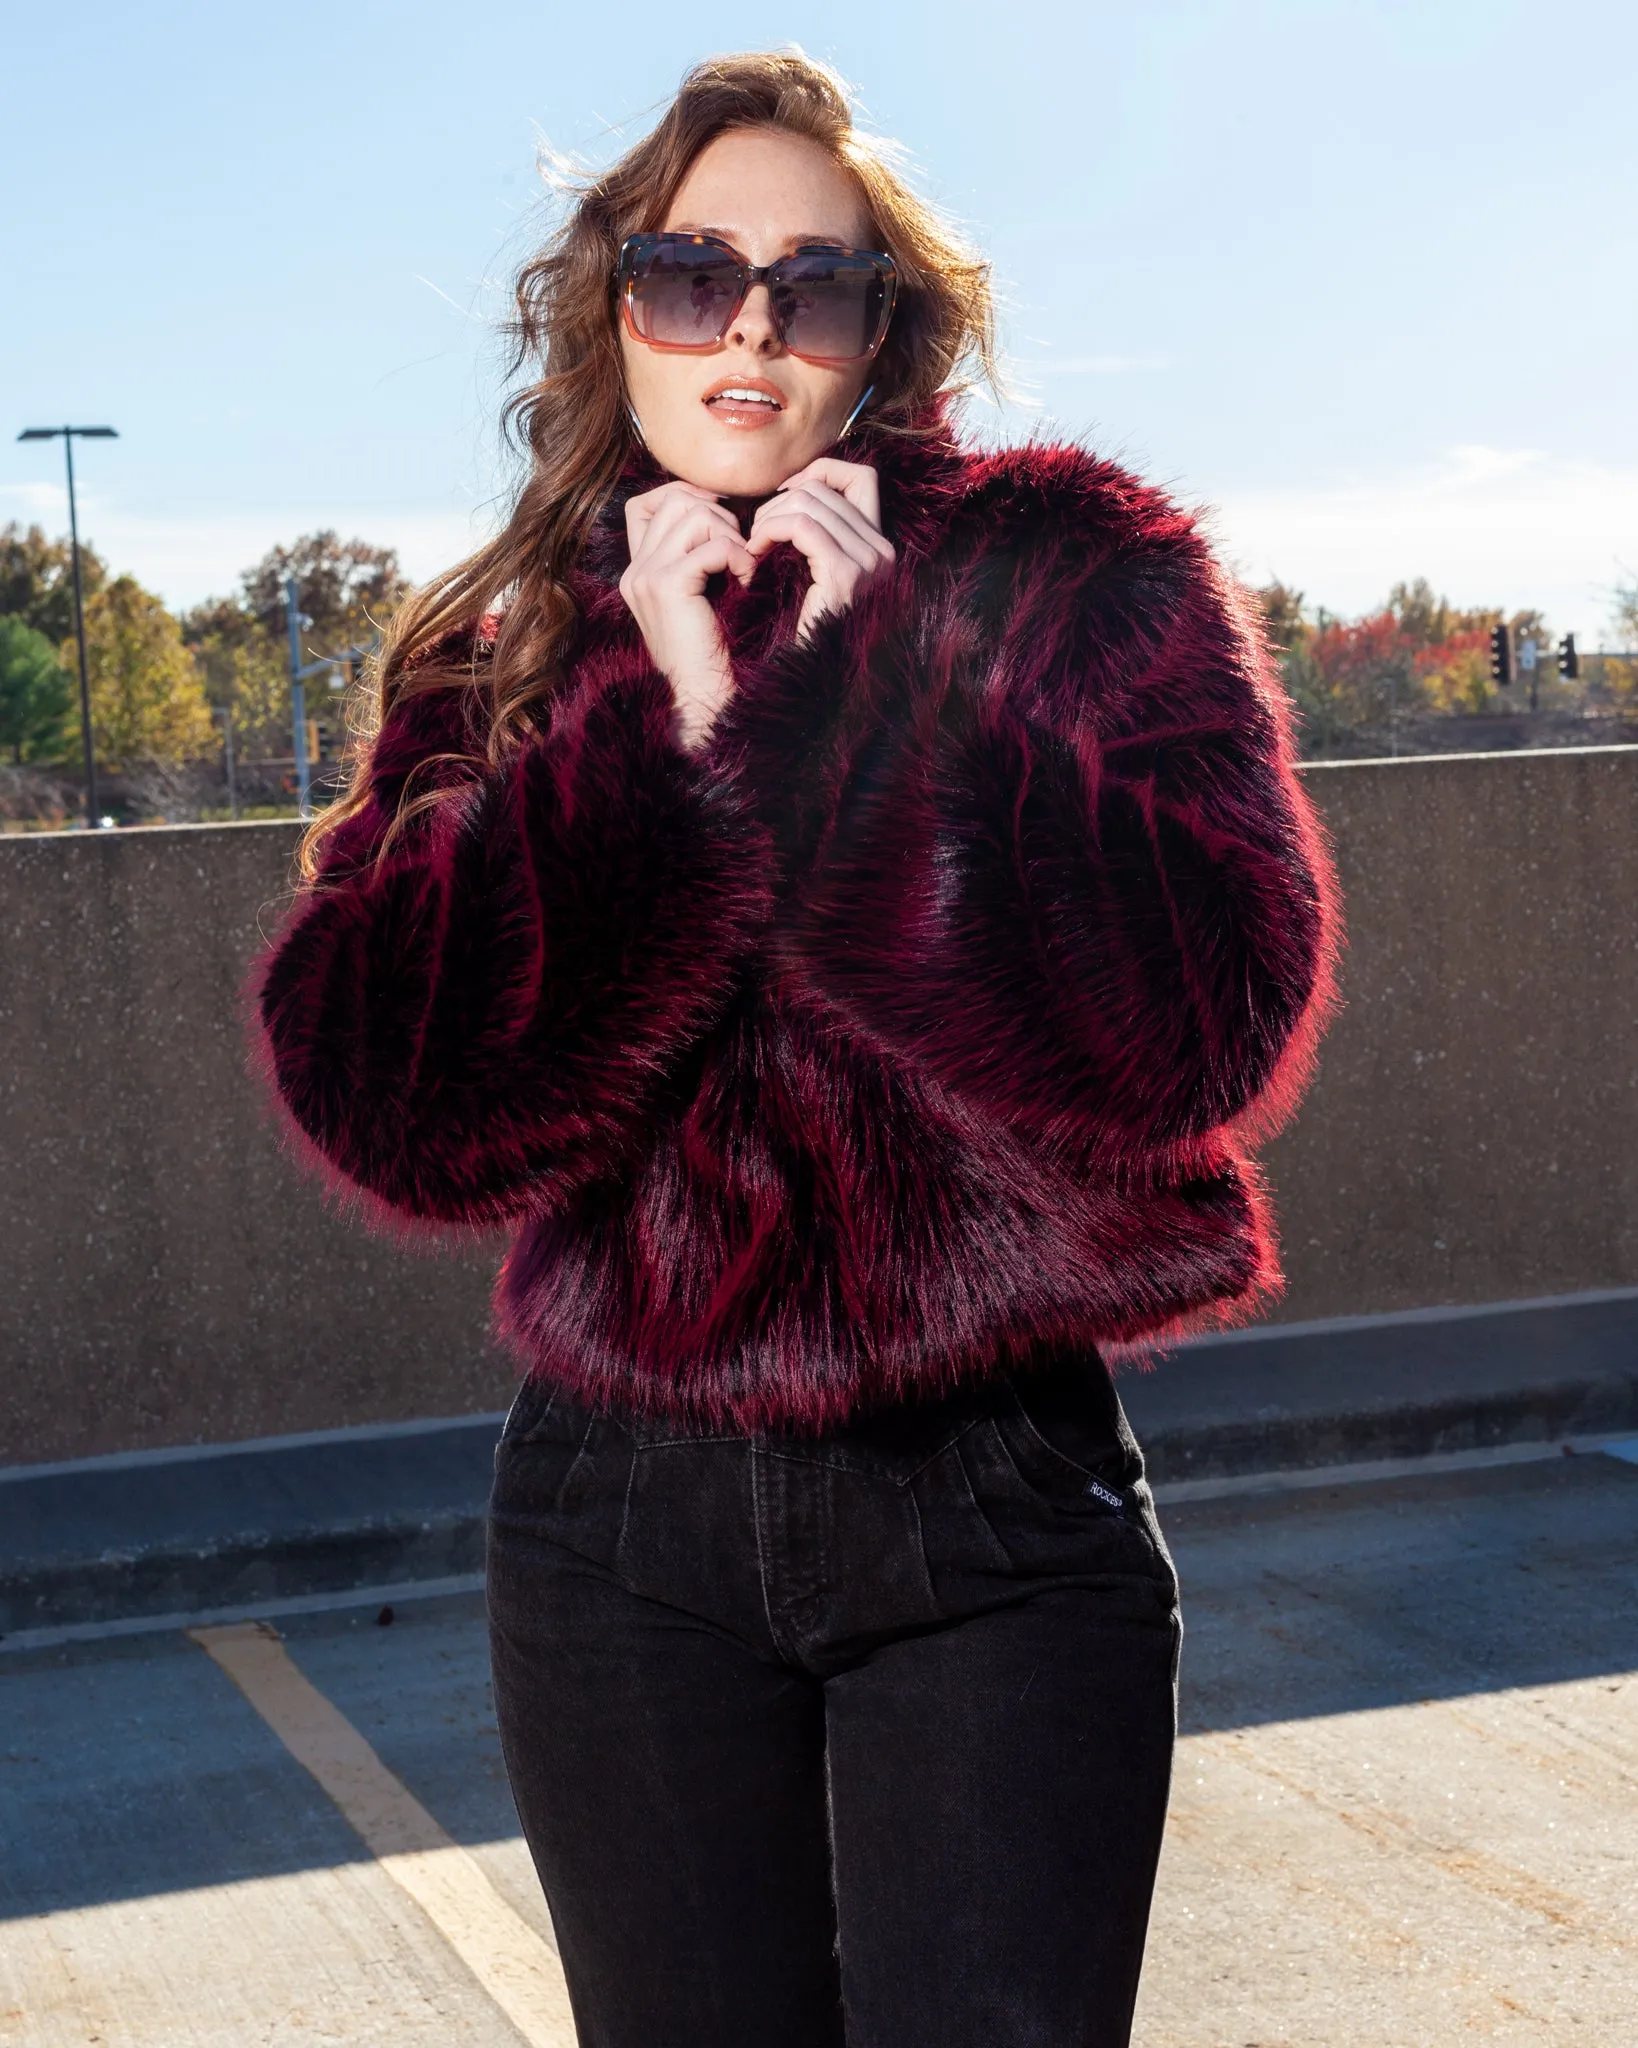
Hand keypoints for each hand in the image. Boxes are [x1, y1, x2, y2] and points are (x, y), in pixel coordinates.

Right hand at [620, 481, 755, 749]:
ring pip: (693, 514)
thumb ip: (698, 558)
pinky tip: (745, 582)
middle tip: (740, 553)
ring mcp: (646, 577)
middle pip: (675, 500)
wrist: (704, 699)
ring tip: (742, 569)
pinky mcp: (667, 586)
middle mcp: (634, 570)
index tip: (721, 524)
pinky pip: (711, 544)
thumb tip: (725, 513)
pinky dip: (737, 556)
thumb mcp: (700, 597)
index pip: (644, 503)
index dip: (685, 498)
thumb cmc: (714, 653)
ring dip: (730, 534)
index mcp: (637, 571)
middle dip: (719, 516)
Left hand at [747, 458, 894, 642]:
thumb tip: (793, 489)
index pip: (862, 477)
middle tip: (756, 534)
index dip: (821, 473)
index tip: (785, 498)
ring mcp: (869, 562)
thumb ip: (816, 534)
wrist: (807, 677)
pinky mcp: (845, 574)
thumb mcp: (813, 572)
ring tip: (753, 545)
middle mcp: (883, 550)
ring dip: (769, 518)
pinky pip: (801, 526)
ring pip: (809, 502)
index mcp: (880, 546)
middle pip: (825, 488)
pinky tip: (754, 553)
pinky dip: (769, 531)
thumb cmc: (801, 628)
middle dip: (779, 503)